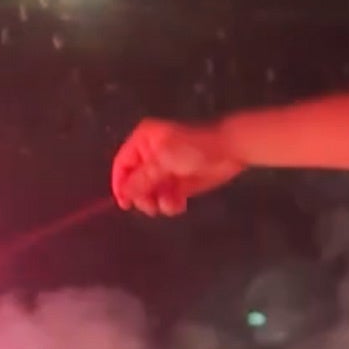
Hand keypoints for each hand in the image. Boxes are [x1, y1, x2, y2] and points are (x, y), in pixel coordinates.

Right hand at [111, 119, 244, 215]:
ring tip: (170, 204)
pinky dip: (170, 204)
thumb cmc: (194, 148)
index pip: (122, 164)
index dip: (120, 184)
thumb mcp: (163, 161)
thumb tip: (123, 193)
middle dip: (143, 196)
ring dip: (158, 202)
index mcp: (143, 141)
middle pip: (134, 182)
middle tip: (151, 206)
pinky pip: (165, 199)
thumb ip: (142, 178)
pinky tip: (179, 204)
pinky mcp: (177, 184)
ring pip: (150, 194)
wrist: (227, 152)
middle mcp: (150, 155)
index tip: (124, 203)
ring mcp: (164, 171)